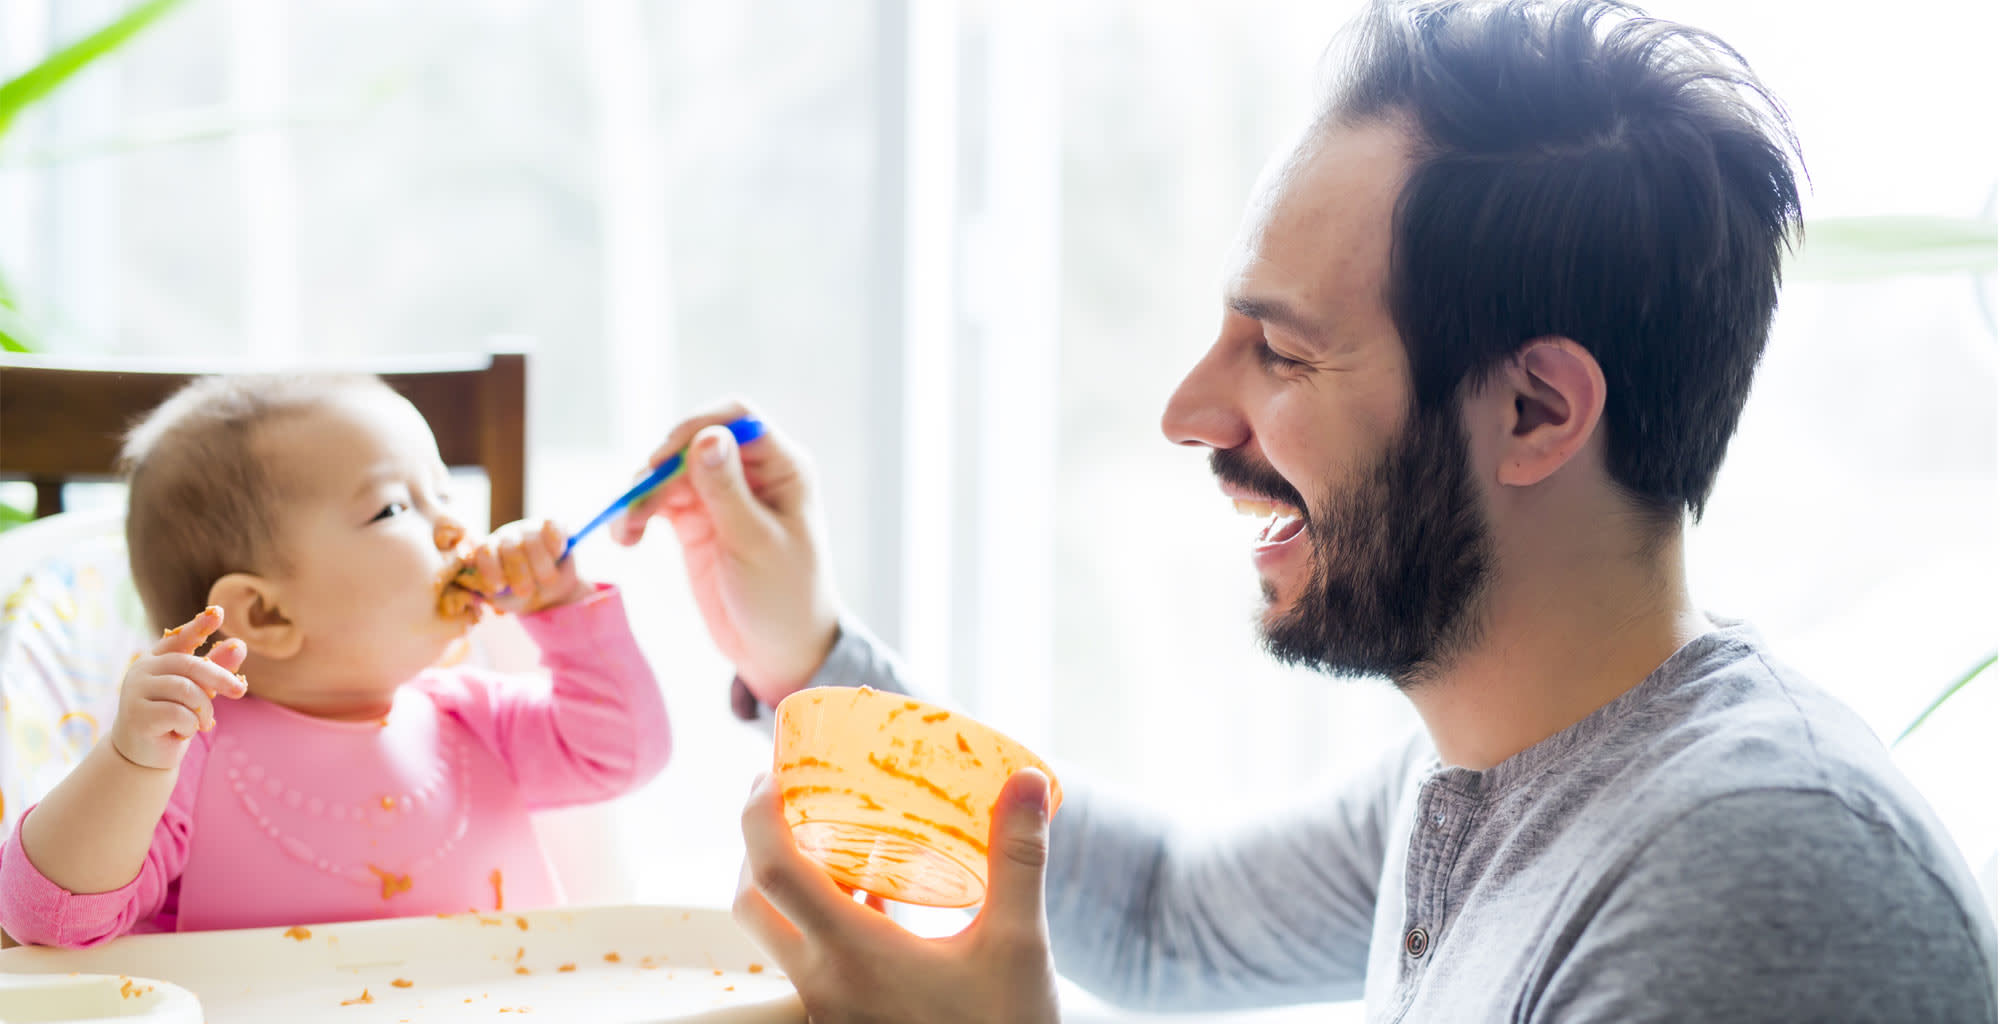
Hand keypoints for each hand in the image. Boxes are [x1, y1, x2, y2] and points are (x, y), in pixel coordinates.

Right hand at [111, 606, 249, 770]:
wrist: (144, 753)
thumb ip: (215, 668)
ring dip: (204, 710)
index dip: (199, 626)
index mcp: (157, 659)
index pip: (179, 639)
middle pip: (191, 666)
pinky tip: (182, 732)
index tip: (218, 613)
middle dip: (220, 678)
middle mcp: (142, 669)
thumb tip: (239, 645)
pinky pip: (178, 714)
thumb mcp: (197, 691)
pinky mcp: (136, 714)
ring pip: (187, 691)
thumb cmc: (173, 716)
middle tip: (240, 691)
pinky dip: (190, 725)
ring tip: (201, 723)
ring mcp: (136, 691)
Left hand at [456, 519, 593, 614]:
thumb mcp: (502, 598)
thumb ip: (487, 590)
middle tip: (526, 592)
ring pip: (532, 540)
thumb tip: (476, 583)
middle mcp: (506, 537)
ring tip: (548, 581)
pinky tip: (557, 555)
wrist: (553, 591)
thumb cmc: (523, 594)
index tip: (499, 588)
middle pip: (510, 548)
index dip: (490, 570)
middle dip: (519, 574)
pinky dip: (554, 543)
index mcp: (490, 552)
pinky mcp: (551, 524)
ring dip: (542, 565)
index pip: (483, 552)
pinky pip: (550, 526)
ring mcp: (528, 528)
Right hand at [610, 400, 839, 702]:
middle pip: (694, 441)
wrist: (778, 650)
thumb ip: (727, 491)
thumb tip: (706, 436)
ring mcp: (721, 496)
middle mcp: (753, 474)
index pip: (738, 420)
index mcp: (784, 468)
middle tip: (637, 500)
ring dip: (641, 494)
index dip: (697, 426)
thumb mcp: (755, 544)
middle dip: (660, 466)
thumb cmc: (783, 597)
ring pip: (669, 471)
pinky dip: (637, 515)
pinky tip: (626, 538)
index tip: (664, 457)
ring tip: (626, 531)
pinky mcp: (696, 521)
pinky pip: (658, 502)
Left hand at [733, 769, 1060, 1023]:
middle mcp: (824, 982)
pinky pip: (807, 963)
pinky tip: (874, 905)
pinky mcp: (844, 1023)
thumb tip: (1025, 780)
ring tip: (833, 842)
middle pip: (753, 904)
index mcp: (852, 953)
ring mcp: (829, 1009)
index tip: (771, 771)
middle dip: (757, 846)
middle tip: (790, 802)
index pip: (773, 871)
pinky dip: (818, 922)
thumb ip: (1018, 858)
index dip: (758, 814)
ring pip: (776, 937)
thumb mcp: (1018, 943)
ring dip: (785, 886)